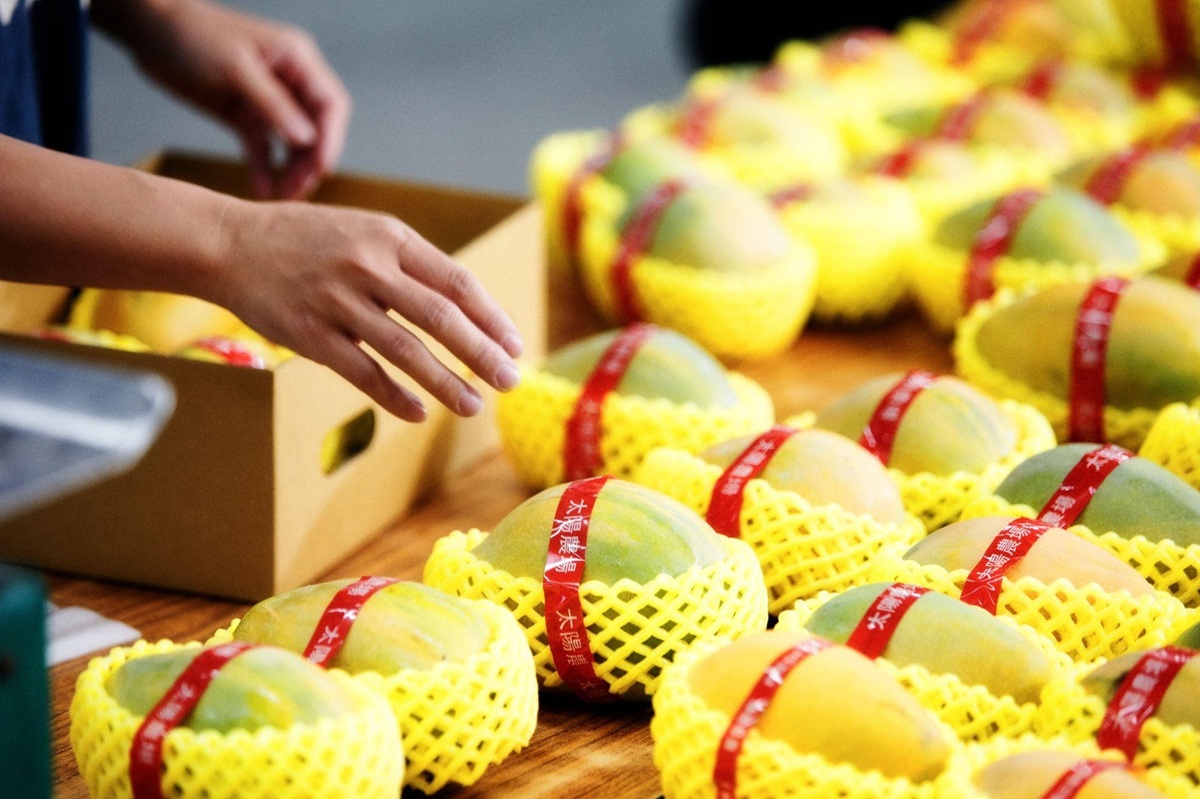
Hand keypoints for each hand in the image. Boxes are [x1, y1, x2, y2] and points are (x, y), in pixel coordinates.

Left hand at [98, 0, 350, 199]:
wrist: (149, 30)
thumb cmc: (193, 35)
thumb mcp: (236, 69)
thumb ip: (273, 105)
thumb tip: (307, 138)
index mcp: (297, 60)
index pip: (330, 103)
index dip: (332, 137)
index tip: (322, 168)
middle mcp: (289, 81)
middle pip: (316, 128)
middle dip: (311, 160)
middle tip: (299, 189)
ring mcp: (267, 101)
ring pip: (292, 142)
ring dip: (291, 169)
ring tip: (283, 196)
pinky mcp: (244, 115)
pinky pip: (262, 147)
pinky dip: (263, 167)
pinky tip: (262, 189)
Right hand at [211, 197, 523, 421]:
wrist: (231, 244)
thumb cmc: (310, 241)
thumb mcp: (367, 233)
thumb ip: (412, 267)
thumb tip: (468, 310)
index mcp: (391, 238)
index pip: (457, 282)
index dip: (492, 317)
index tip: (515, 344)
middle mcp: (368, 267)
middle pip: (442, 319)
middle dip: (482, 355)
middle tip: (510, 381)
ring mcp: (338, 302)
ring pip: (406, 351)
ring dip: (446, 384)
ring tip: (474, 405)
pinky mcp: (310, 336)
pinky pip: (363, 373)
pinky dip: (394, 397)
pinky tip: (419, 413)